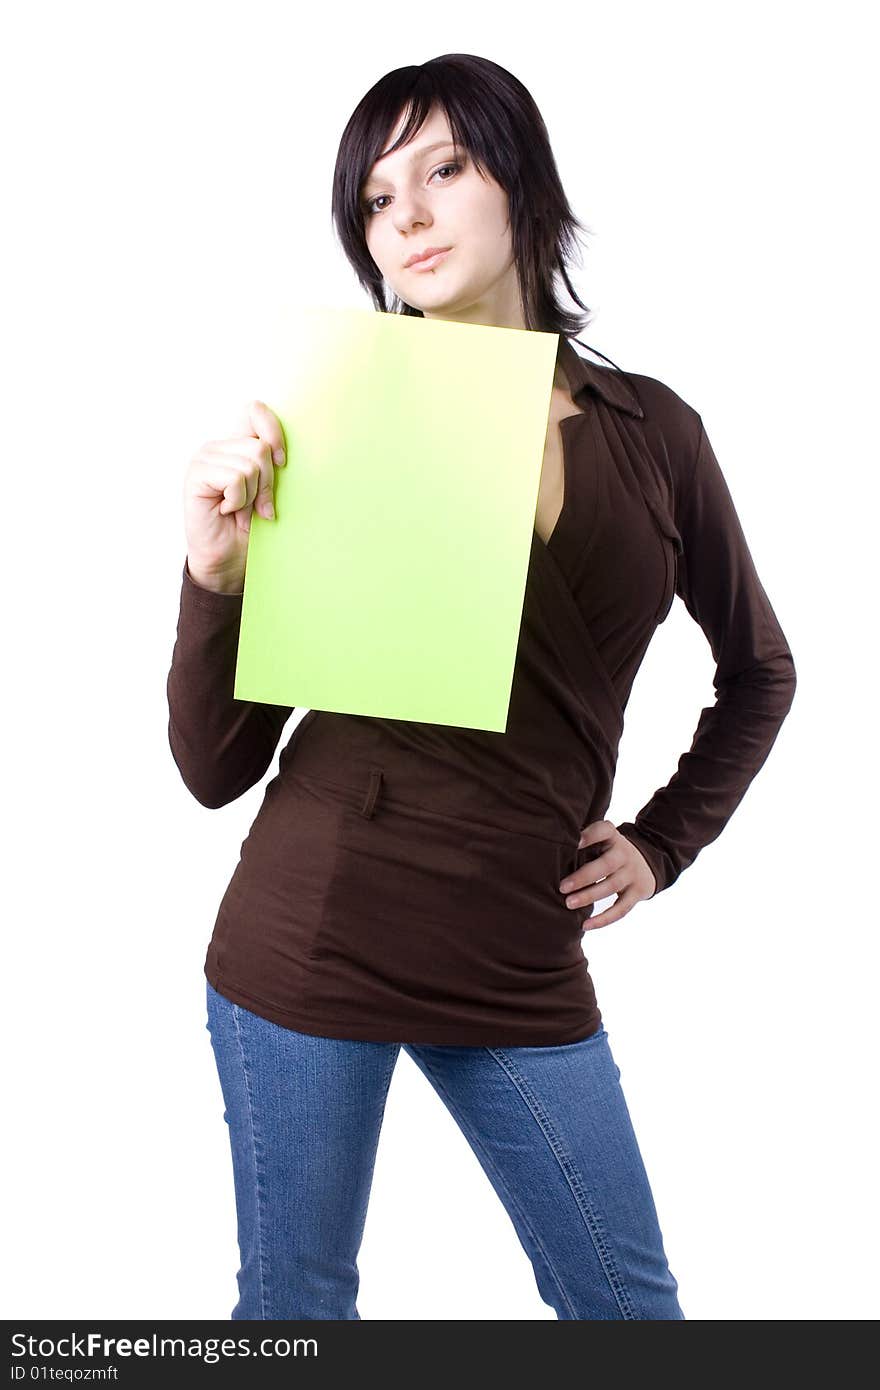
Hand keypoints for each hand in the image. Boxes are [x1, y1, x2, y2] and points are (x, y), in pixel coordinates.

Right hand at [183, 400, 286, 592]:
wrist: (228, 560)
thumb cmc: (248, 527)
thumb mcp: (267, 490)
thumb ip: (269, 464)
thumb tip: (280, 451)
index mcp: (235, 445)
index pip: (255, 411)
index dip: (274, 433)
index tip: (282, 463)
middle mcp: (217, 447)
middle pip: (260, 447)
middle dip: (266, 483)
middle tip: (255, 505)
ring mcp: (204, 459)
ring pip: (250, 465)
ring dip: (251, 496)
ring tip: (238, 510)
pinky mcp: (196, 475)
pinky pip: (235, 478)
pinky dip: (237, 501)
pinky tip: (225, 510)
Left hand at [558, 820, 656, 930]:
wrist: (647, 863)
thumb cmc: (610, 851)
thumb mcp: (603, 839)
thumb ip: (584, 840)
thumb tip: (550, 848)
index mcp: (613, 836)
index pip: (604, 831)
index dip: (591, 835)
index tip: (574, 842)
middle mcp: (625, 853)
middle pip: (606, 865)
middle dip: (583, 877)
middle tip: (562, 887)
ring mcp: (633, 874)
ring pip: (611, 886)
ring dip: (589, 896)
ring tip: (569, 904)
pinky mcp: (638, 893)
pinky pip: (621, 909)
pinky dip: (604, 919)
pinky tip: (585, 925)